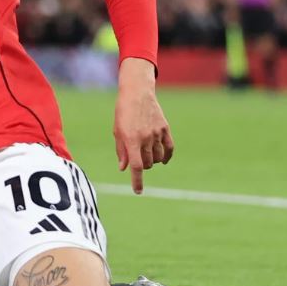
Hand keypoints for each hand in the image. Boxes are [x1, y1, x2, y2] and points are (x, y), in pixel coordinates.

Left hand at [114, 57, 172, 193]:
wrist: (137, 93)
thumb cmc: (123, 112)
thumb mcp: (117, 131)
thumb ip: (121, 151)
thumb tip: (124, 168)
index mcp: (131, 139)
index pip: (136, 166)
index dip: (137, 181)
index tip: (138, 191)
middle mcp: (145, 138)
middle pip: (148, 163)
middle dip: (143, 166)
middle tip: (137, 159)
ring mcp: (157, 133)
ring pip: (158, 158)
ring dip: (153, 161)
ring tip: (146, 154)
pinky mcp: (165, 129)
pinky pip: (169, 148)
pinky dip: (166, 157)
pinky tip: (163, 160)